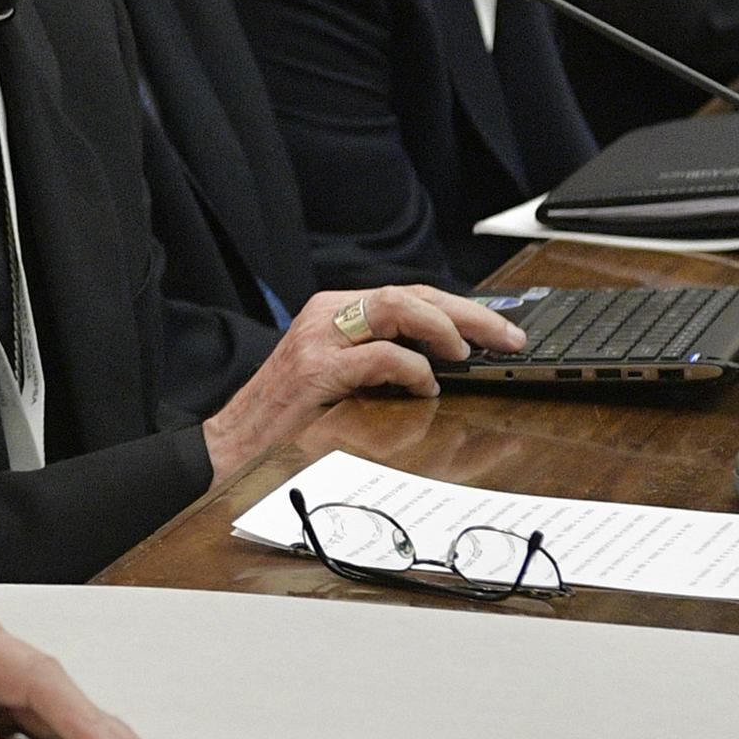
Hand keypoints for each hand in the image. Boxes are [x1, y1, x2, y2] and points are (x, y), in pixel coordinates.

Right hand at [201, 287, 524, 477]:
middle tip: (508, 338)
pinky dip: (411, 368)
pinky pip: (378, 356)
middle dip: (468, 313)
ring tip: (471, 352)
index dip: (459, 309)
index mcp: (335, 313)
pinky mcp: (315, 370)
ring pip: (396, 307)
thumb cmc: (286, 418)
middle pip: (410, 294)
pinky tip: (426, 385)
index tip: (499, 329)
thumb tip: (442, 365)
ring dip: (445, 328)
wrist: (230, 444)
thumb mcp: (339, 377)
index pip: (408, 295)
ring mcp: (319, 339)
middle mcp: (327, 315)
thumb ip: (378, 362)